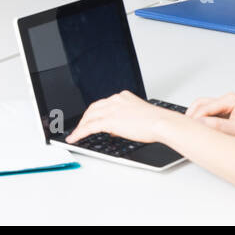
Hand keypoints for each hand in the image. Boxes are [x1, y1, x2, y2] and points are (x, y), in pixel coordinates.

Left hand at [65, 90, 179, 144]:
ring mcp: (111, 109)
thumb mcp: (138, 115)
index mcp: (123, 97)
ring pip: (89, 117)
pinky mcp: (109, 120)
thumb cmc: (155, 121)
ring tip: (75, 135)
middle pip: (93, 108)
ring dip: (80, 126)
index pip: (103, 103)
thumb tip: (115, 130)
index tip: (91, 118)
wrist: (160, 123)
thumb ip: (125, 119)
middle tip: (80, 128)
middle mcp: (115, 100)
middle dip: (85, 119)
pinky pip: (89, 127)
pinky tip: (74, 138)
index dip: (94, 112)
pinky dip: (79, 133)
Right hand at [187, 92, 234, 140]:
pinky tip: (200, 129)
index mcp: (229, 100)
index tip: (189, 127)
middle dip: (192, 115)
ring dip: (197, 117)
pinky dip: (202, 120)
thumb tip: (200, 122)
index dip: (195, 117)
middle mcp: (226, 100)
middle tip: (186, 127)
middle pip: (201, 104)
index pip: (205, 107)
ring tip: (192, 128)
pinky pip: (208, 113)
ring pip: (203, 108)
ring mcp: (224, 105)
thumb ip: (216, 125)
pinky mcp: (223, 112)